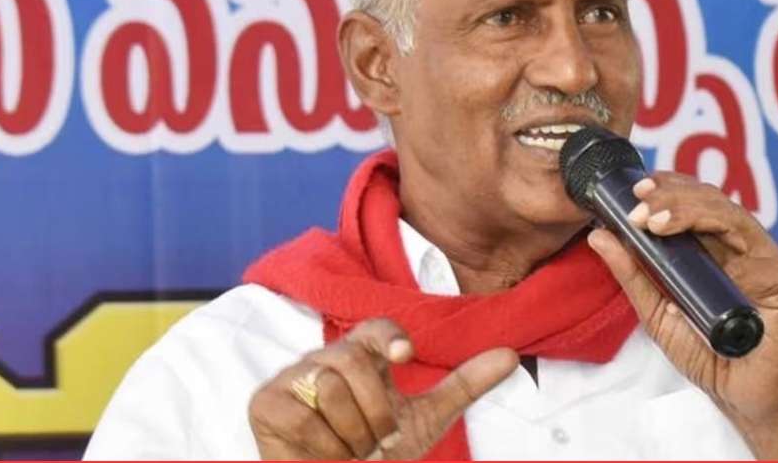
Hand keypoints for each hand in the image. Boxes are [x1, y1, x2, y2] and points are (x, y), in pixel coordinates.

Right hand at [248, 318, 517, 459]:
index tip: (407, 355)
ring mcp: (291, 378)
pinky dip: (325, 446)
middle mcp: (325, 358)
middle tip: (378, 442)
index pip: (375, 328)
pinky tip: (326, 456)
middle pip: (354, 360)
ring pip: (330, 388)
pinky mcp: (265, 403)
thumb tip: (512, 354)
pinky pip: (303, 416)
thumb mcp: (426, 419)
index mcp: (362, 355)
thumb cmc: (378, 453)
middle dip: (375, 411)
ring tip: (352, 451)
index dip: (389, 336)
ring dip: (352, 434)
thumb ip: (464, 384)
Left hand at [585, 171, 777, 426]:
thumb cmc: (706, 354)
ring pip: (724, 210)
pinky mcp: (776, 271)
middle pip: (707, 200)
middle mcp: (738, 247)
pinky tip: (676, 228)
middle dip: (669, 194)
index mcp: (714, 251)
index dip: (664, 189)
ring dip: (684, 206)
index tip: (631, 188)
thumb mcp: (657, 311)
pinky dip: (709, 223)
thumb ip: (632, 273)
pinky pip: (746, 234)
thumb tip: (599, 234)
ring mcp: (760, 255)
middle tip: (636, 200)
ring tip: (650, 217)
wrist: (741, 396)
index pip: (690, 204)